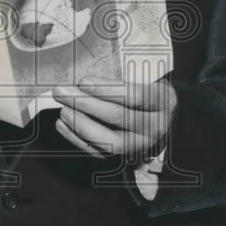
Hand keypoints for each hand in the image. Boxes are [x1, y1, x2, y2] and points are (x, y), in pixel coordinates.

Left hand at [52, 76, 176, 160]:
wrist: (161, 118)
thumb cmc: (148, 92)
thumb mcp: (148, 78)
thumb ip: (125, 74)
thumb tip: (86, 68)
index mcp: (162, 101)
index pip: (135, 96)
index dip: (107, 89)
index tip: (83, 81)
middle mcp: (155, 127)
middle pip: (118, 117)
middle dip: (86, 104)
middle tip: (62, 92)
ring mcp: (140, 145)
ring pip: (109, 141)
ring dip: (81, 124)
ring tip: (63, 110)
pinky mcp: (125, 158)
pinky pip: (99, 153)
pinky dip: (78, 139)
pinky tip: (63, 124)